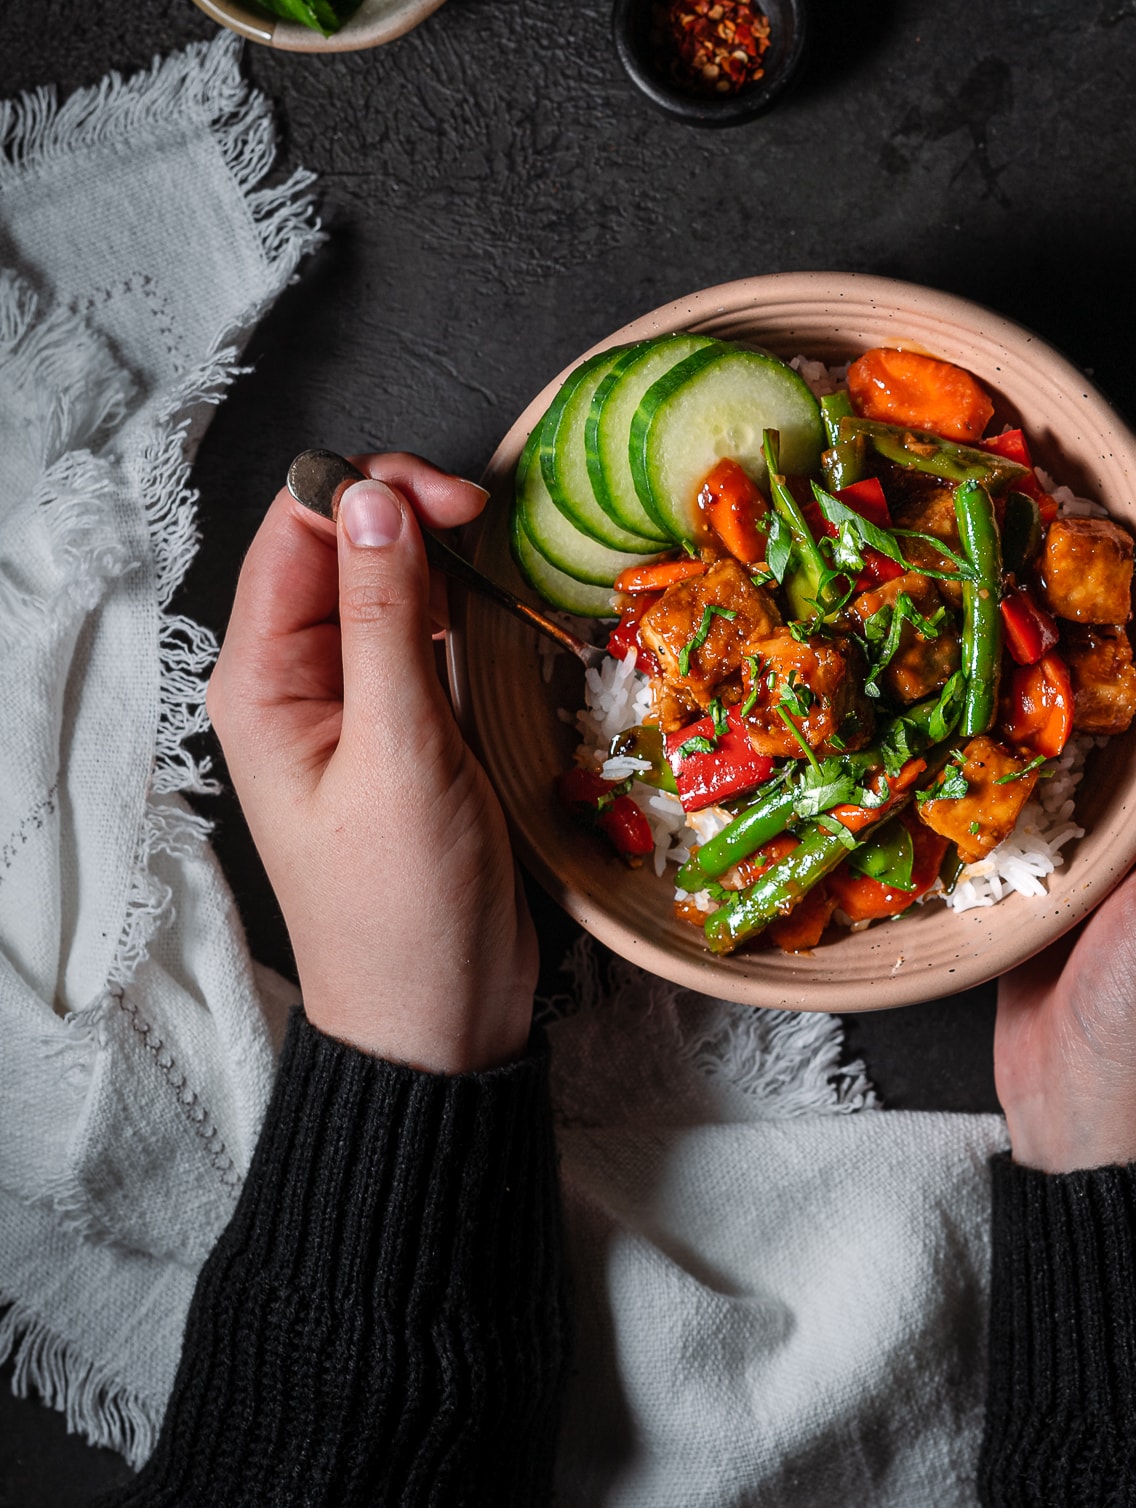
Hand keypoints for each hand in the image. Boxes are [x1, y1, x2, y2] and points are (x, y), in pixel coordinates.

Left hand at [206, 456, 538, 1073]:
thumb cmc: (405, 905)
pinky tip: (499, 608)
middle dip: (409, 511)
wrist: (438, 1017)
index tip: (459, 503)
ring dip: (440, 554)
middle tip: (488, 521)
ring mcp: (351, 700)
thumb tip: (375, 499)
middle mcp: (296, 678)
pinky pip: (421, 631)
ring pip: (385, 581)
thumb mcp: (401, 751)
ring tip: (500, 559)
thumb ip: (385, 619)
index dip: (371, 491)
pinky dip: (460, 604)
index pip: (297, 531)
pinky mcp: (404, 722)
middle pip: (340, 542)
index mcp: (262, 679)